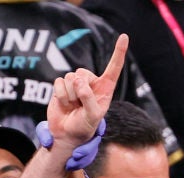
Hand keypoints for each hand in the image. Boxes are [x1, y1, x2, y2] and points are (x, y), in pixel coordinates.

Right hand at [46, 34, 126, 150]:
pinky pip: (59, 83)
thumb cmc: (84, 126)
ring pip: (70, 77)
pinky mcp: (62, 86)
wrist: (66, 135)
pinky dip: (60, 96)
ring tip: (72, 106)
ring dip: (69, 95)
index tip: (124, 36)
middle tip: (79, 105)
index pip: (113, 68)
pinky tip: (64, 104)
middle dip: (79, 90)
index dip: (118, 52)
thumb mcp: (92, 116)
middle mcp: (91, 83)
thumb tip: (78, 81)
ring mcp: (75, 84)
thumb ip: (88, 98)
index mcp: (105, 88)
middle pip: (82, 73)